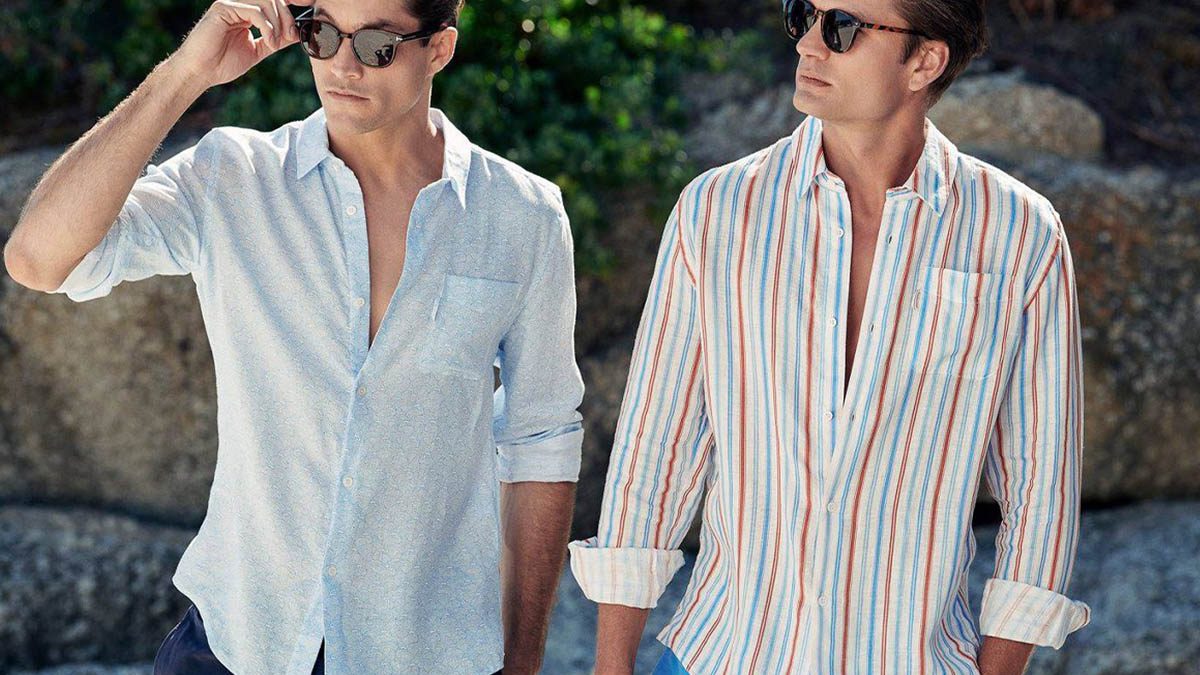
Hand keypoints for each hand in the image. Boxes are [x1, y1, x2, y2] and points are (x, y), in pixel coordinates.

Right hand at [169, 0, 309, 89]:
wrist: (201, 72)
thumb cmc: (223, 63)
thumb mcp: (257, 50)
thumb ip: (275, 40)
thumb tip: (296, 34)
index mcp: (246, 12)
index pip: (273, 2)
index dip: (290, 10)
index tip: (299, 27)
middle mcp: (238, 4)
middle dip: (286, 17)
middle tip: (290, 37)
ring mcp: (230, 4)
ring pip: (265, 1)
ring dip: (277, 23)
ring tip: (275, 43)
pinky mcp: (223, 7)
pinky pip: (254, 10)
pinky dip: (267, 26)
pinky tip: (268, 41)